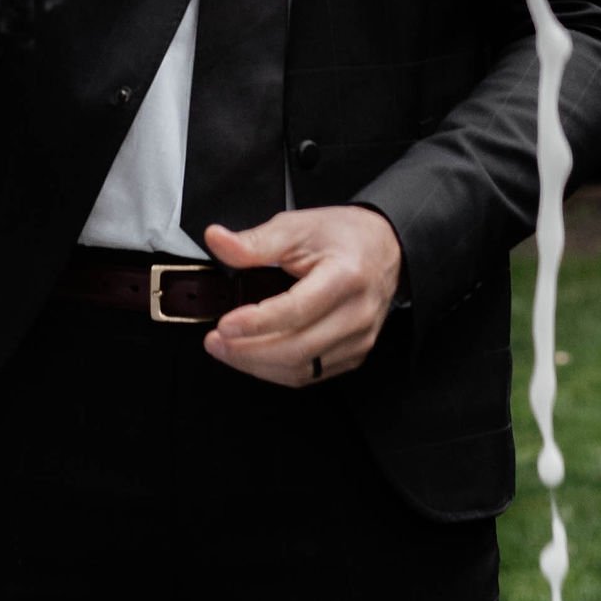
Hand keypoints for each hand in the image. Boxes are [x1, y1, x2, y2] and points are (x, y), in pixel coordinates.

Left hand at [200, 204, 402, 384]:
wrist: (384, 248)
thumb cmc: (342, 236)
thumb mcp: (297, 226)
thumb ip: (255, 241)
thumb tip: (216, 240)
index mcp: (345, 276)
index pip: (297, 310)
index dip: (257, 322)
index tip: (225, 325)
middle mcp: (357, 313)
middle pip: (298, 348)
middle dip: (248, 351)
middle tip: (216, 341)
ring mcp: (359, 338)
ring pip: (302, 369)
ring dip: (258, 365)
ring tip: (227, 350)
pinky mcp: (355, 354)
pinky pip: (311, 374)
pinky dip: (277, 371)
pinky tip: (254, 356)